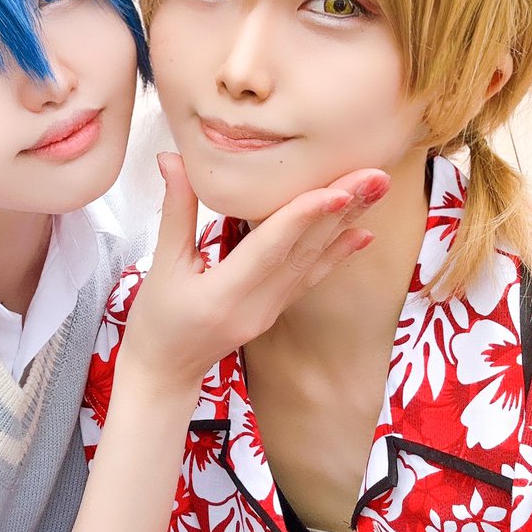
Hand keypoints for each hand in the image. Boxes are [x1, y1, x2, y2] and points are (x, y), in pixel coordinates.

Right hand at [120, 152, 388, 392]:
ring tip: (376, 189)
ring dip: (347, 223)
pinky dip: (337, 253)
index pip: (270, 249)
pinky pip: (311, 278)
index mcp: (223, 295)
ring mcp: (270, 311)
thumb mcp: (160, 265)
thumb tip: (173, 158)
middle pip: (304, 252)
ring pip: (314, 262)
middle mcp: (256, 306)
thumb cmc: (155, 320)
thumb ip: (176, 211)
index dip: (303, 217)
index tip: (336, 189)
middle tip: (375, 176)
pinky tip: (362, 232)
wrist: (165, 372)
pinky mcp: (276, 310)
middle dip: (342, 210)